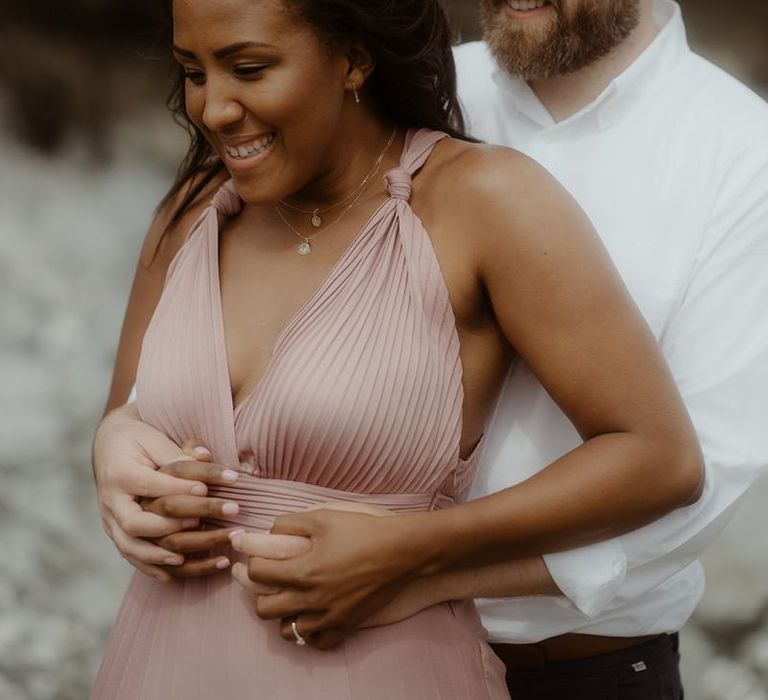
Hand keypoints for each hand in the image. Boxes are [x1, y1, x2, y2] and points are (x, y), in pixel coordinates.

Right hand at [93, 403, 233, 580]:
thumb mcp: (154, 439)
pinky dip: (148, 567)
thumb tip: (206, 456)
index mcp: (121, 473)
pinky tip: (171, 575)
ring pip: (127, 545)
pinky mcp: (114, 530)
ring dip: (156, 555)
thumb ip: (178, 452)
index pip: (150, 484)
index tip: (206, 489)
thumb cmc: (138, 440)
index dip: (178, 488)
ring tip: (182, 559)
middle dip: (167, 526)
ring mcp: (109, 519)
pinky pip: (128, 554)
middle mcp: (111, 500)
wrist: (109, 446)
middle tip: (197, 523)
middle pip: (134, 522)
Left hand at [231, 504, 412, 648]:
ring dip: (284, 615)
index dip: (253, 562)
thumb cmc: (363, 530)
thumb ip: (290, 523)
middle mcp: (311, 599)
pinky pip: (316, 643)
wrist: (401, 550)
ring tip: (292, 599)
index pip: (256, 574)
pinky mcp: (346, 625)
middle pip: (264, 609)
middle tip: (273, 579)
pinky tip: (314, 614)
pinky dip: (310, 632)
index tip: (260, 556)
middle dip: (261, 592)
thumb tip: (269, 531)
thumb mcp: (324, 517)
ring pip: (287, 631)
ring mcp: (329, 616)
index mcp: (303, 571)